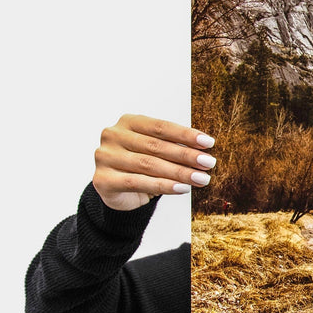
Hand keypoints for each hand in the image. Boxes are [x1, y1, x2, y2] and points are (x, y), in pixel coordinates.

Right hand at [92, 114, 216, 210]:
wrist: (117, 191)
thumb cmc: (141, 165)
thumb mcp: (156, 151)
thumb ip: (173, 146)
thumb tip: (204, 150)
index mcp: (127, 122)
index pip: (160, 127)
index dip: (186, 134)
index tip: (209, 142)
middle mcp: (113, 135)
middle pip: (156, 146)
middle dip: (186, 155)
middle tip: (209, 162)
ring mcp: (105, 157)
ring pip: (149, 165)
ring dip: (179, 172)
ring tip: (201, 178)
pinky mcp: (102, 180)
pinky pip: (138, 182)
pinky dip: (163, 186)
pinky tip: (182, 188)